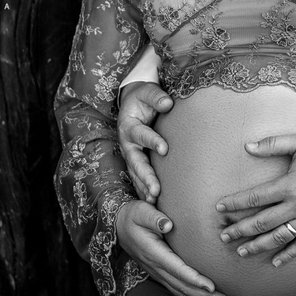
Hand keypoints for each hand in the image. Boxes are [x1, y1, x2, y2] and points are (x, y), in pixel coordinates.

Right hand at [116, 200, 228, 295]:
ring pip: (180, 291)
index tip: (210, 286)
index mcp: (153, 252)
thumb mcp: (141, 211)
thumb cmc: (133, 216)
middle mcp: (156, 266)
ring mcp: (158, 272)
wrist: (119, 226)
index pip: (176, 269)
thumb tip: (168, 224)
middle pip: (181, 286)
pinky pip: (177, 288)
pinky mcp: (160, 273)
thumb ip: (154, 218)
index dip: (193, 279)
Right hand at [118, 81, 173, 202]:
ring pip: (136, 174)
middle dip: (146, 176)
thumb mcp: (147, 91)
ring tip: (154, 201)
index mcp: (129, 125)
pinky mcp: (135, 162)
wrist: (132, 104)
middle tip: (156, 190)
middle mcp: (127, 144)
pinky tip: (152, 204)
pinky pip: (138, 179)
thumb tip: (168, 103)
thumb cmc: (142, 98)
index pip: (141, 134)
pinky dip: (144, 191)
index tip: (164, 149)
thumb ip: (156, 97)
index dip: (152, 141)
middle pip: (136, 162)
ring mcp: (130, 155)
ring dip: (144, 188)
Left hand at [214, 135, 295, 266]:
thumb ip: (273, 144)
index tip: (220, 208)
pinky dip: (288, 255)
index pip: (255, 198)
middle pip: (261, 222)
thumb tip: (248, 146)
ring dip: (257, 245)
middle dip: (239, 230)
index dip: (235, 204)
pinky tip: (276, 261)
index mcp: (289, 185)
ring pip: (278, 237)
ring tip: (241, 250)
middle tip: (224, 235)